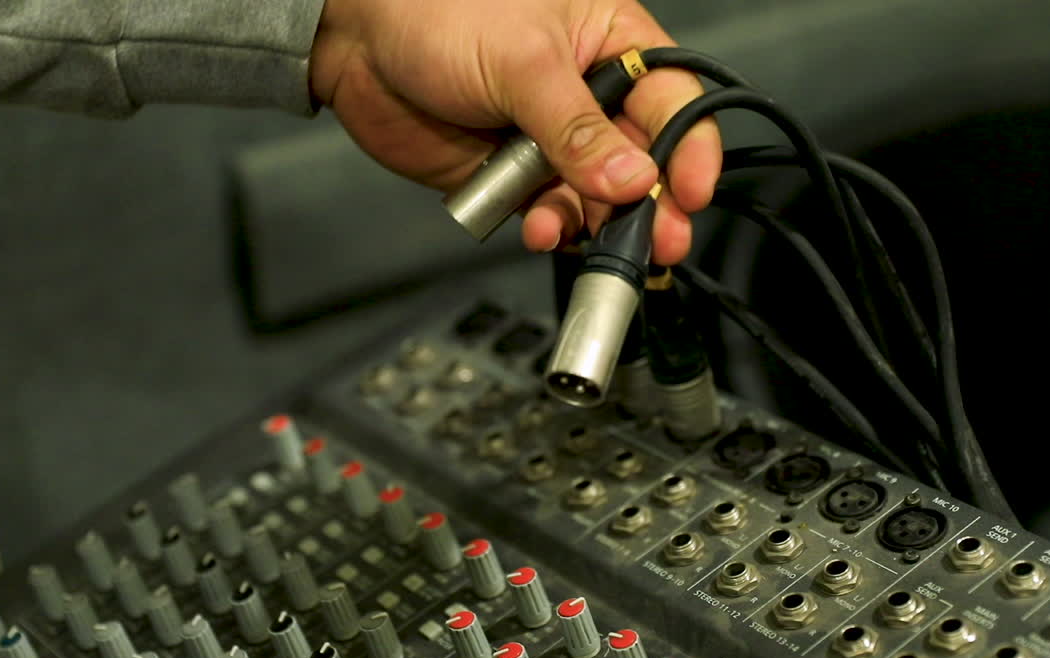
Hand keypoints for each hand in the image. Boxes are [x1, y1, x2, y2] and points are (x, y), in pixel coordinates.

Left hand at [309, 0, 720, 264]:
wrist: (358, 40)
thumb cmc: (441, 12)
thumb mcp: (523, 63)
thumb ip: (578, 128)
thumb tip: (633, 179)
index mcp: (613, 44)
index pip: (674, 101)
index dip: (690, 150)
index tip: (691, 193)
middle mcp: (592, 96)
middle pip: (645, 162)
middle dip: (653, 205)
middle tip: (662, 242)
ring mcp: (553, 141)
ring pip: (599, 198)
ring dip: (597, 223)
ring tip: (582, 233)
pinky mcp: (517, 177)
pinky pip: (552, 213)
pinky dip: (552, 228)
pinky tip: (543, 229)